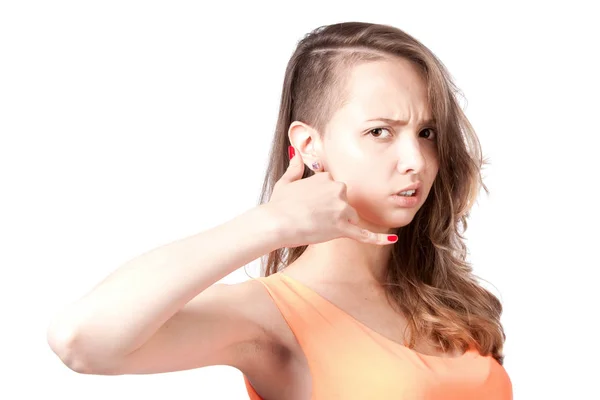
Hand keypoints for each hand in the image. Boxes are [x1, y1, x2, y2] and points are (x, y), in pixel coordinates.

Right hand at [266, 146, 397, 247]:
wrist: (276, 222)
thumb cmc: (279, 204)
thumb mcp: (286, 181)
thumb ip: (294, 167)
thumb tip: (295, 152)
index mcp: (326, 178)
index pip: (334, 188)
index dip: (323, 199)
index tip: (311, 204)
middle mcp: (337, 190)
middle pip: (346, 202)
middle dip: (334, 210)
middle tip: (313, 217)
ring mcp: (341, 209)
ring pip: (351, 216)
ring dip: (341, 223)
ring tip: (318, 226)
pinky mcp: (342, 228)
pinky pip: (364, 234)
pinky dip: (378, 238)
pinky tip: (391, 238)